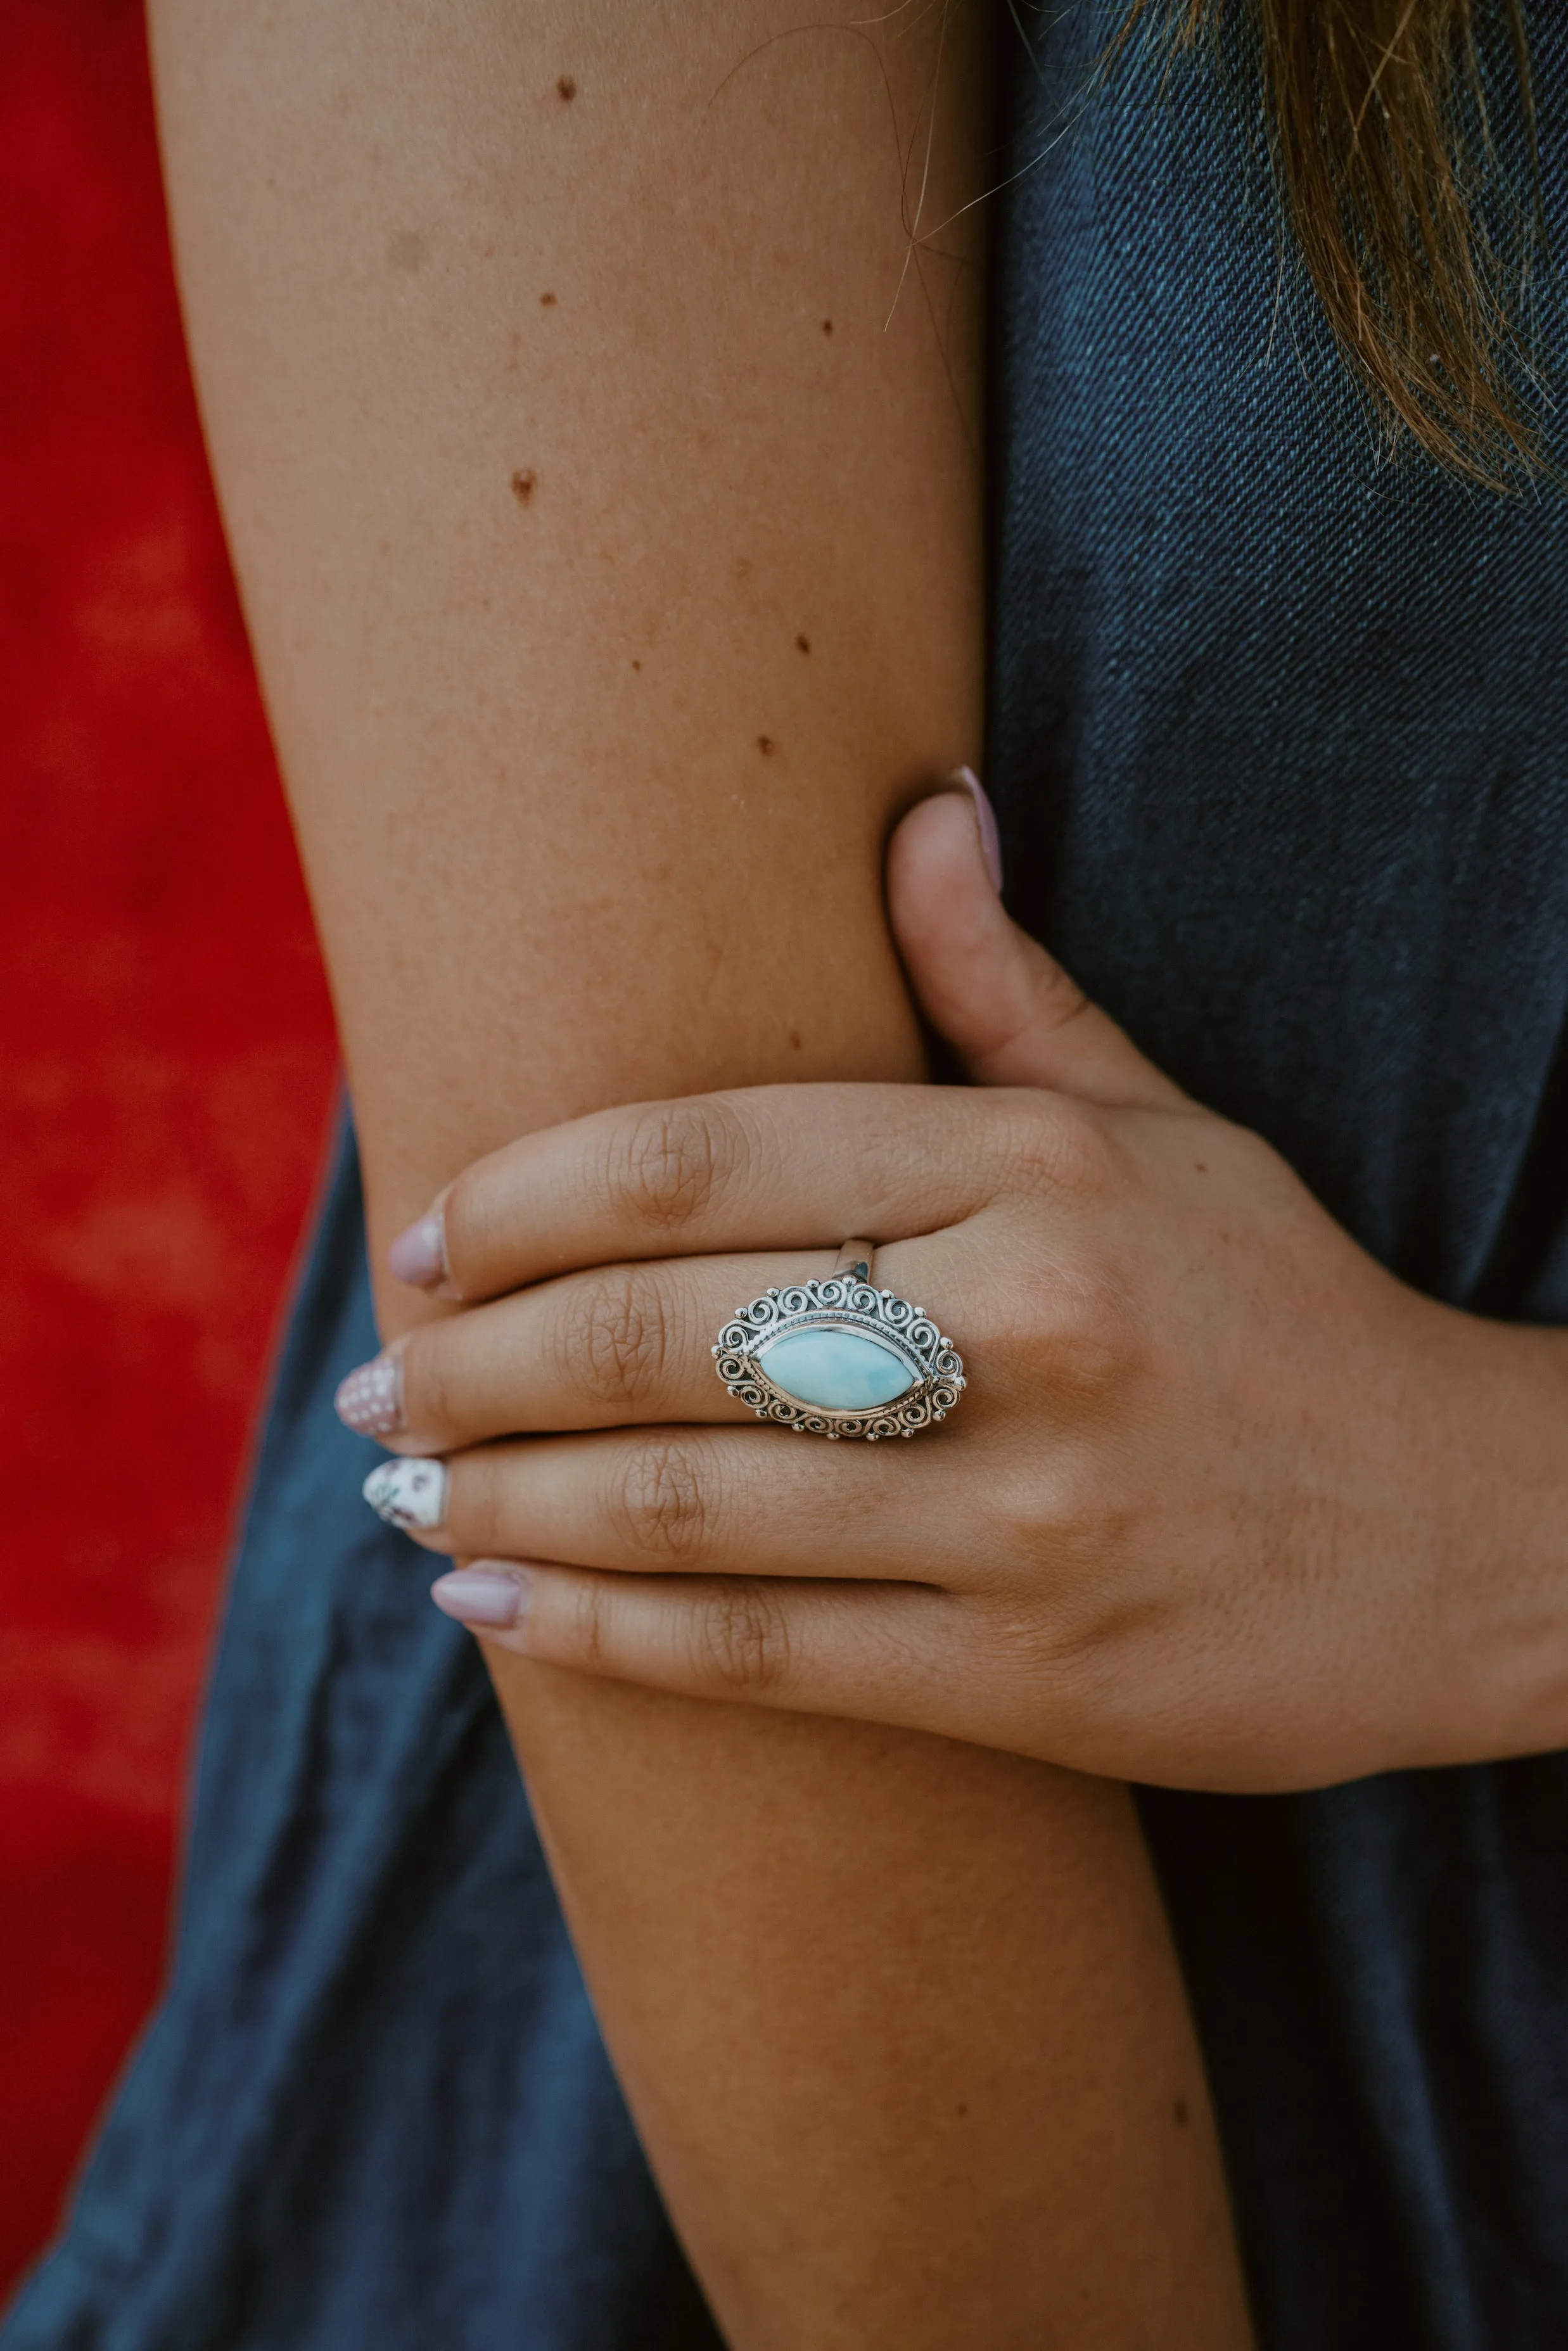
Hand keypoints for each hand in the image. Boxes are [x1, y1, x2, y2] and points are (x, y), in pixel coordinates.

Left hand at [343, 785, 1567, 1791]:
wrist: (1488, 1538)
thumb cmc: (1293, 1313)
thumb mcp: (1171, 1128)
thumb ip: (1013, 993)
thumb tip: (919, 813)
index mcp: (1040, 1171)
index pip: (706, 1154)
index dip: (527, 1193)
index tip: (426, 1236)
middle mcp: (1023, 1328)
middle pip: (659, 1329)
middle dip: (476, 1361)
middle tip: (377, 1381)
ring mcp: (1024, 1515)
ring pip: (684, 1502)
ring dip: (499, 1502)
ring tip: (402, 1491)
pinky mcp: (1030, 1679)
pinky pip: (760, 1657)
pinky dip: (600, 1640)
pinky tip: (494, 1615)